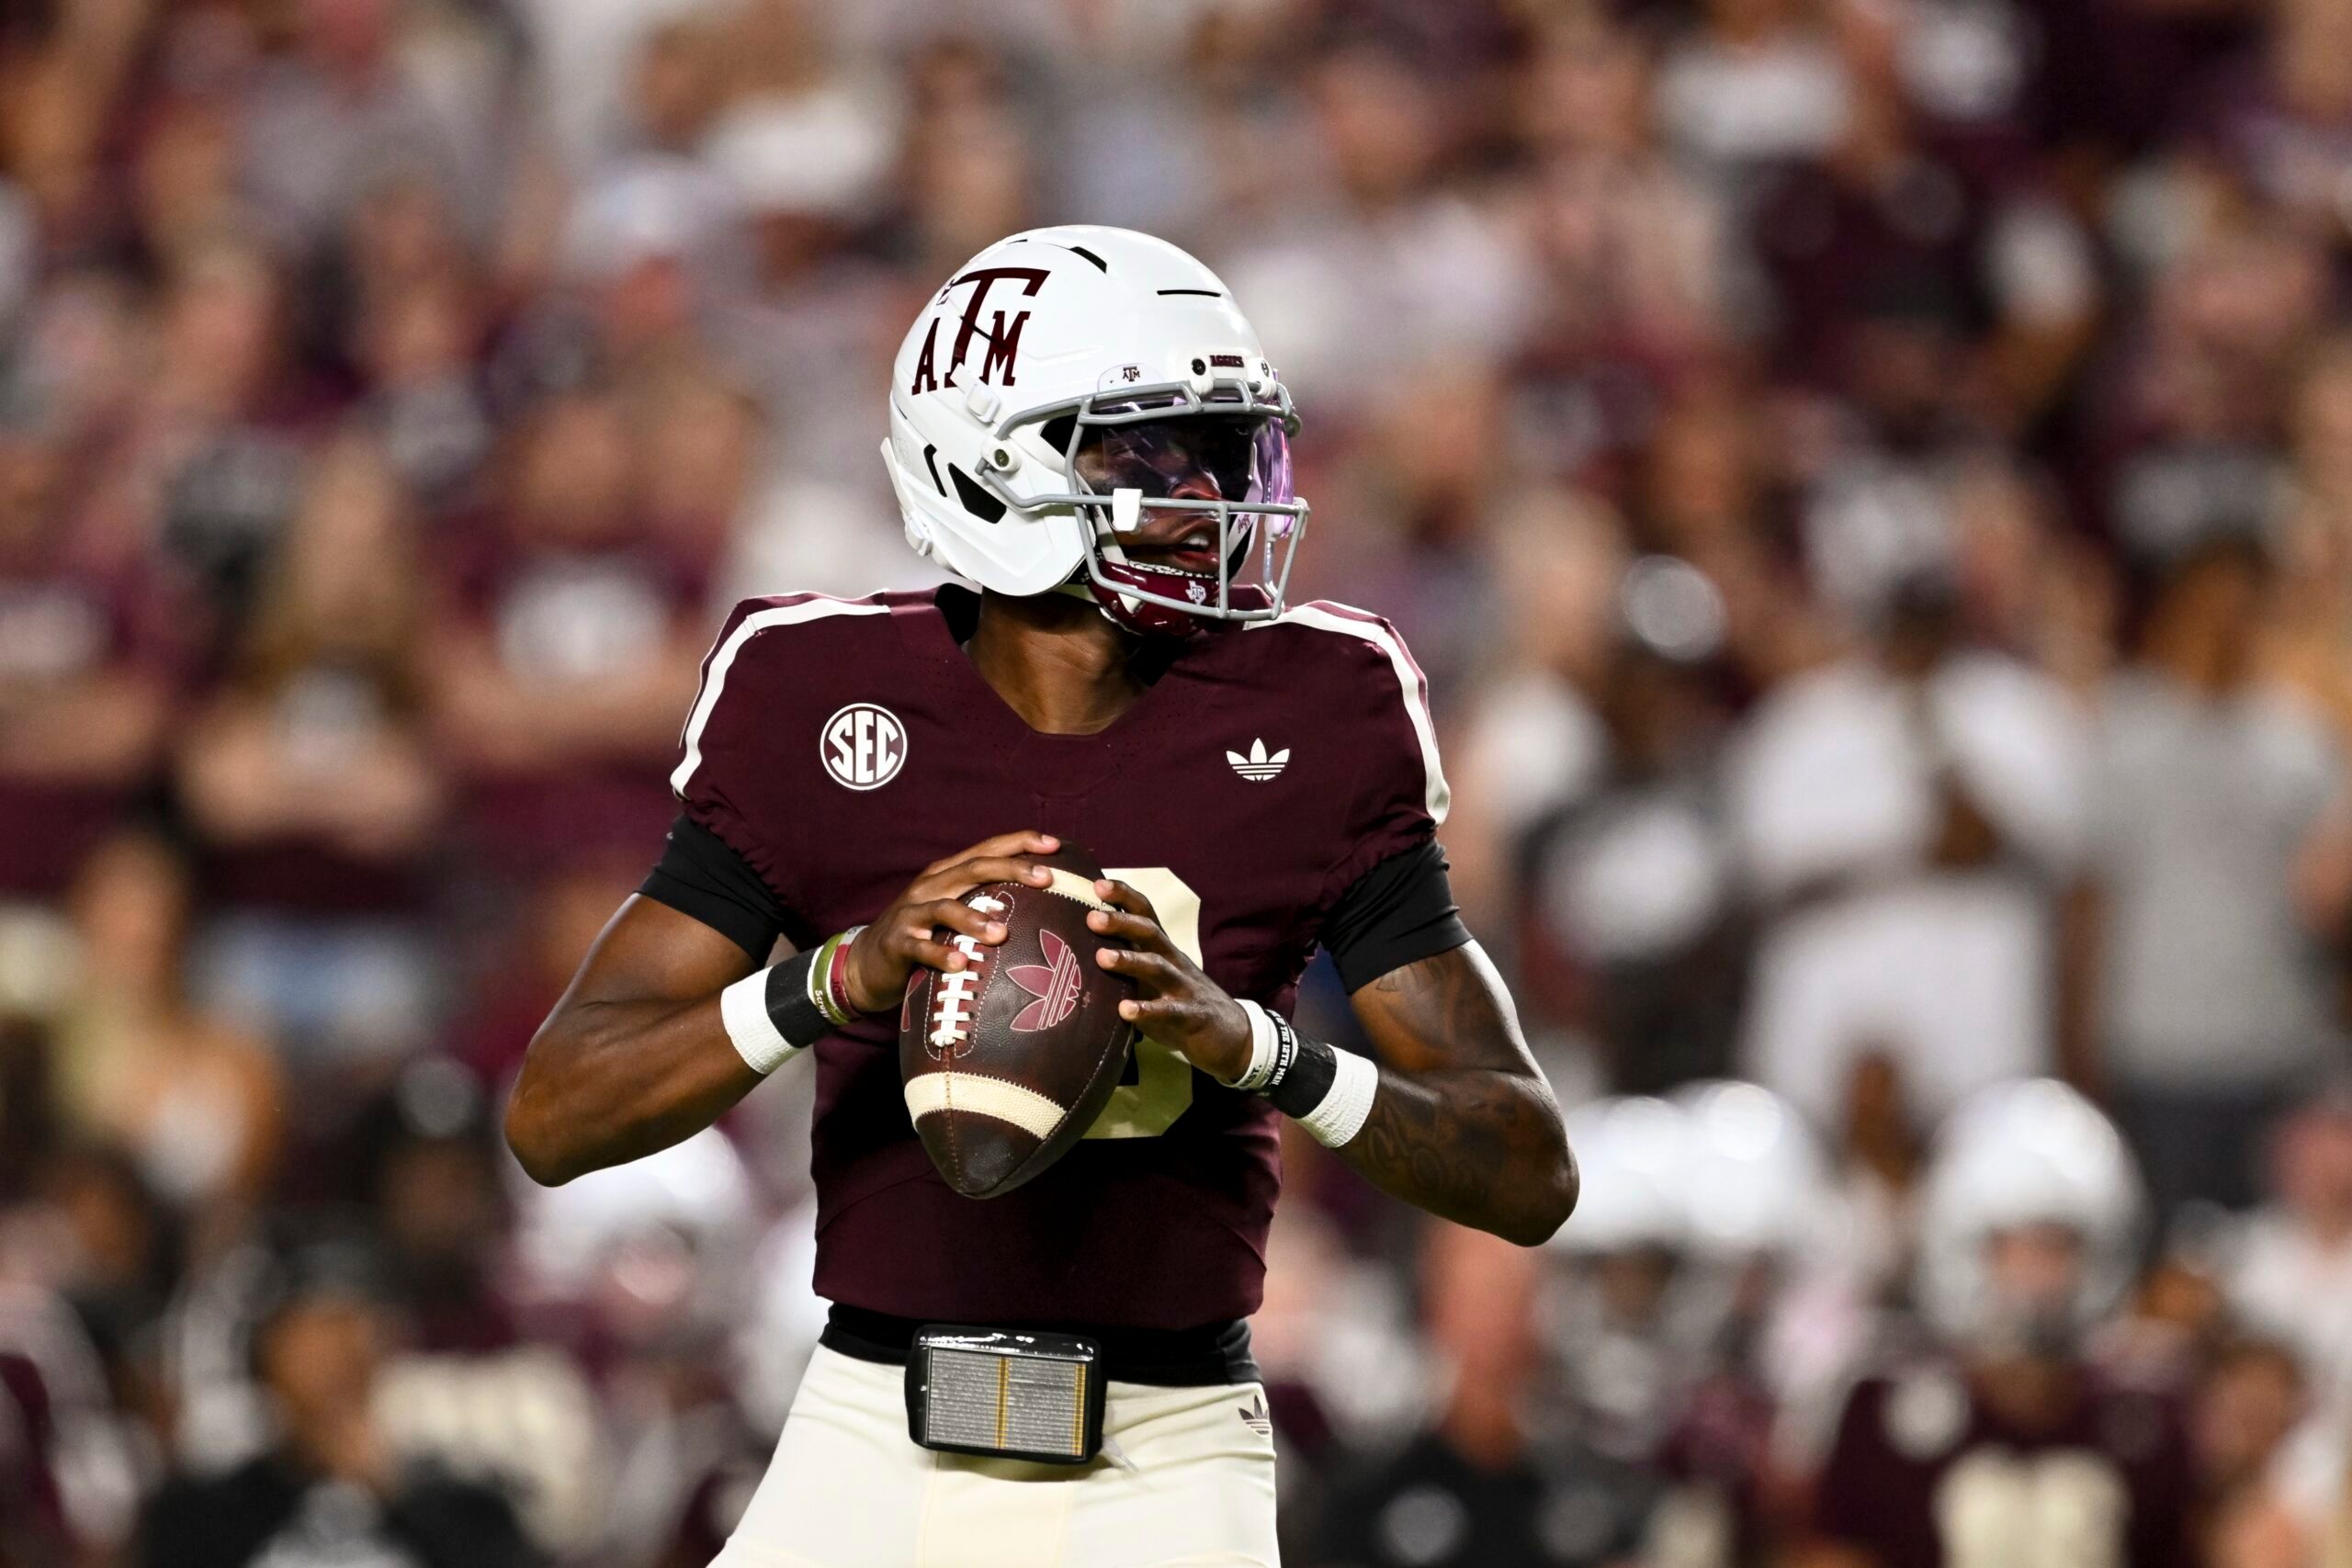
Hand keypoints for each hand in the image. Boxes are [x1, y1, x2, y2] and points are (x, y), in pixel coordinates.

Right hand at [843, 832, 1059, 1014]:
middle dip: (1011, 870)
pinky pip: (920, 947)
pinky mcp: (897, 943)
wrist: (867, 962)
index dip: (1020, 842)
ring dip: (975, 919)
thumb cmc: (924, 935)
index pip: (987, 849)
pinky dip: (940, 955)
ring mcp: (912, 913)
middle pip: (973, 869)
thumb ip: (985, 901)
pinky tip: (961, 963)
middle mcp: (931, 886)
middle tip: (1046, 879)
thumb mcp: (953, 911)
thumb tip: (1041, 903)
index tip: (1055, 845)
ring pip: (945, 908)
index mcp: (947, 874)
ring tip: (1002, 933)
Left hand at [1088, 879, 1251, 1083]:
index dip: (1125, 897)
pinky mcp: (1191, 1016)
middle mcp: (1173, 962)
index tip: (1098, 884)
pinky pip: (1168, 1011)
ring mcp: (1184, 988)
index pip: (1145, 914)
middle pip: (1149, 933)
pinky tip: (1125, 1011)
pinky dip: (1147, 1010)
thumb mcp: (1153, 980)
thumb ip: (1126, 966)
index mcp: (1163, 949)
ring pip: (1157, 967)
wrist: (1230, 1035)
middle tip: (1092, 918)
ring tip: (1102, 958)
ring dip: (1129, 960)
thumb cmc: (1179, 1003)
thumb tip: (1078, 955)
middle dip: (1121, 922)